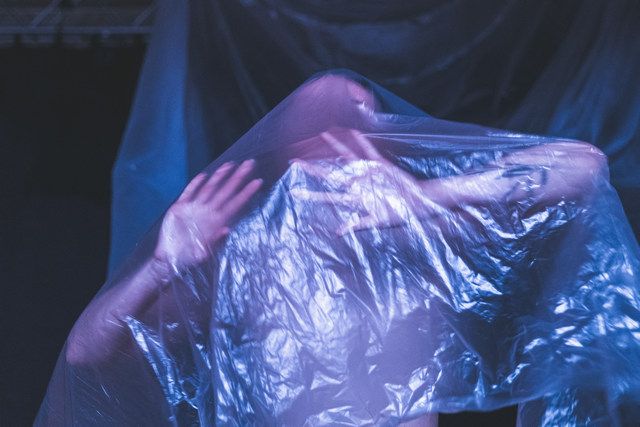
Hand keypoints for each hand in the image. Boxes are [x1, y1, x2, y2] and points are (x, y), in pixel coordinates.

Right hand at [155, 160, 262, 266]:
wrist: (170, 259)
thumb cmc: (190, 258)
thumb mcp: (205, 253)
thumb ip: (216, 241)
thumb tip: (227, 230)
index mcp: (217, 222)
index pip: (235, 204)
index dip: (246, 193)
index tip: (258, 182)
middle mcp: (208, 212)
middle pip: (226, 191)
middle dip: (238, 177)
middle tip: (250, 163)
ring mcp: (194, 208)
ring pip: (210, 188)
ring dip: (220, 176)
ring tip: (231, 164)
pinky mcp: (179, 207)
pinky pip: (189, 192)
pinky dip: (196, 184)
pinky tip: (204, 176)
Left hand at [290, 130, 432, 234]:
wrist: (417, 203)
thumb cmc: (399, 214)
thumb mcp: (377, 221)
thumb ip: (358, 224)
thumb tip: (338, 232)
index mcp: (354, 199)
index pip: (328, 197)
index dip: (311, 195)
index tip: (294, 193)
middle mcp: (357, 184)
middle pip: (330, 175)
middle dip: (312, 169)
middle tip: (294, 162)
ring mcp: (367, 173)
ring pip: (347, 157)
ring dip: (335, 146)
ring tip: (322, 134)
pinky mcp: (380, 165)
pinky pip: (369, 151)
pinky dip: (362, 142)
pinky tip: (353, 131)